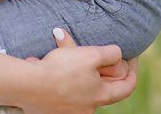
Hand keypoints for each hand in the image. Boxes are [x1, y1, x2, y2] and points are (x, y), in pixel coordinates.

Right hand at [21, 28, 136, 113]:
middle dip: (100, 69)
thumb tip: (118, 54)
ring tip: (66, 55)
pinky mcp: (52, 110)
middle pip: (101, 87)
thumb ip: (110, 53)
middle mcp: (88, 108)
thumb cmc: (61, 69)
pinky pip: (61, 91)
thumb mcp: (91, 54)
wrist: (27, 85)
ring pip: (80, 88)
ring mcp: (69, 111)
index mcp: (101, 95)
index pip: (127, 87)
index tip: (131, 58)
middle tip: (95, 55)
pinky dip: (60, 78)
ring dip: (77, 72)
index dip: (132, 71)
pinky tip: (50, 65)